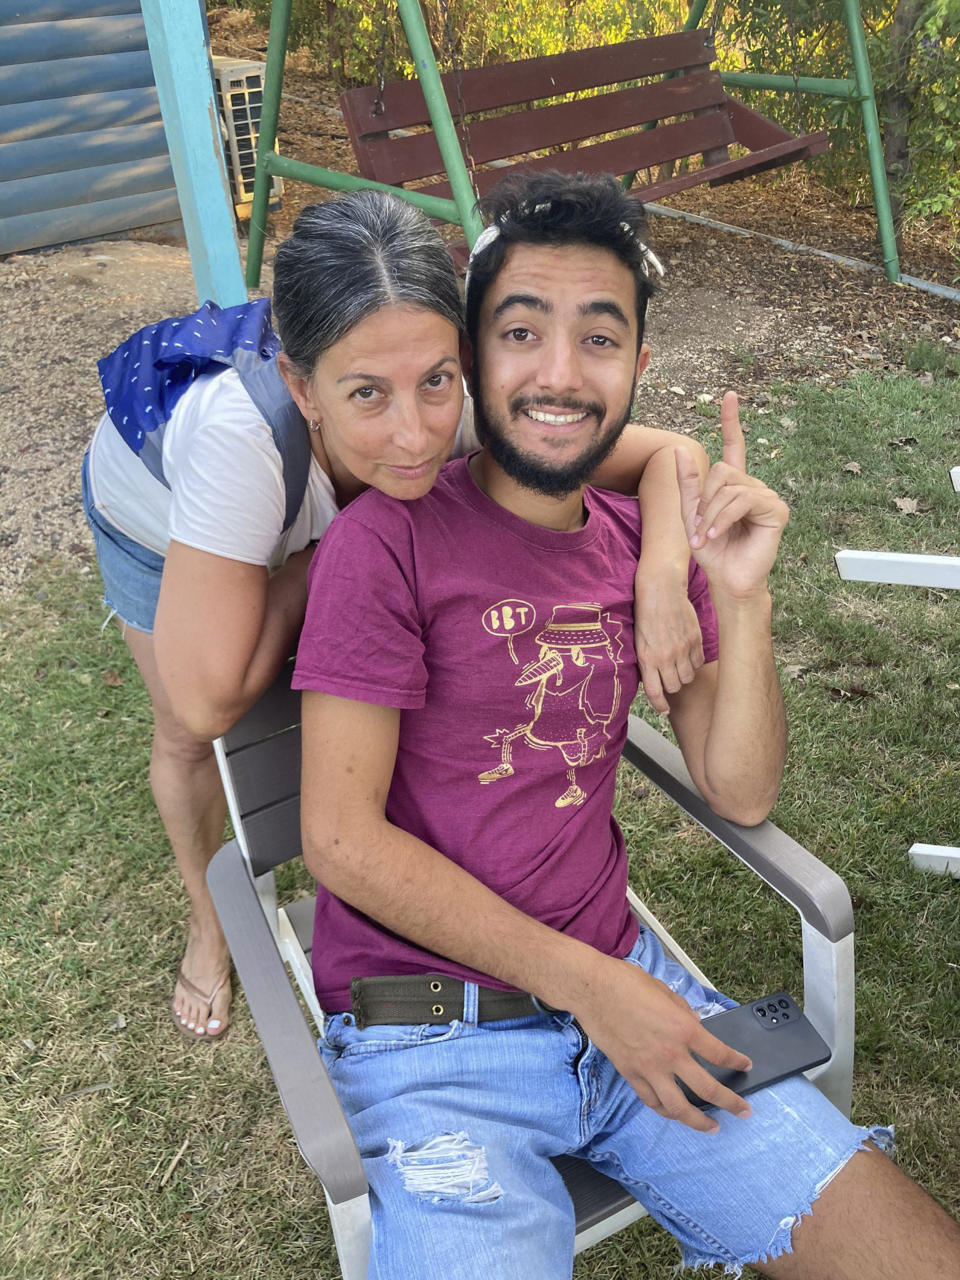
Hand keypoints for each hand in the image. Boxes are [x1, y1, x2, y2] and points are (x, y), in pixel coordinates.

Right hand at [572, 955, 752, 1133]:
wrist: (592, 989)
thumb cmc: (627, 983)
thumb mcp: (666, 993)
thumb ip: (684, 1014)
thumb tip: (694, 1027)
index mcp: (683, 1029)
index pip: (719, 1053)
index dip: (737, 1061)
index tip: (746, 1065)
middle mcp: (670, 1053)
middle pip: (707, 1089)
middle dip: (731, 1103)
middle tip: (744, 1112)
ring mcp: (649, 1068)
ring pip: (679, 1107)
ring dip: (698, 1121)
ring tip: (712, 1127)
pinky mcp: (630, 1074)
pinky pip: (651, 1100)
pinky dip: (665, 1110)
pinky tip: (675, 1113)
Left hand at [633, 567, 704, 713]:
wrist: (661, 589)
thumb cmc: (645, 613)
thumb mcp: (638, 640)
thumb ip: (646, 661)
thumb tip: (652, 680)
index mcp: (647, 658)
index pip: (655, 692)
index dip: (659, 705)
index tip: (663, 710)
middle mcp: (665, 657)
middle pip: (674, 687)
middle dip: (672, 685)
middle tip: (669, 675)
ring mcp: (682, 649)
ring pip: (688, 677)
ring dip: (684, 675)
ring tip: (678, 664)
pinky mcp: (695, 640)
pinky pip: (698, 662)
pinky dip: (694, 662)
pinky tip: (687, 653)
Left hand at [675, 393, 788, 600]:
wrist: (727, 579)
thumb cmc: (712, 550)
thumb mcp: (691, 515)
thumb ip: (688, 484)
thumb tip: (680, 449)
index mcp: (734, 485)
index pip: (734, 446)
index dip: (731, 421)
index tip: (729, 395)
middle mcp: (753, 486)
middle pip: (722, 470)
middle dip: (705, 500)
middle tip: (701, 527)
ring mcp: (767, 497)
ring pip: (730, 487)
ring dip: (711, 514)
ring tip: (707, 536)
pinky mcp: (777, 510)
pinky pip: (743, 501)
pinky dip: (724, 519)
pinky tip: (717, 535)